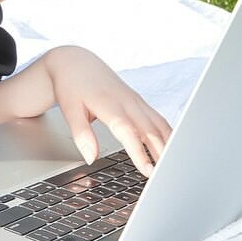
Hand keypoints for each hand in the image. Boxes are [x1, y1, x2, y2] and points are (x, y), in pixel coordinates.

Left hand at [46, 46, 171, 176]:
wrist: (76, 63)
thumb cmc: (72, 86)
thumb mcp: (69, 109)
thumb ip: (81, 134)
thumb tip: (91, 158)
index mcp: (109, 103)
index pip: (128, 130)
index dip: (139, 151)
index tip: (147, 170)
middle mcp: (127, 101)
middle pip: (150, 129)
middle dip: (160, 154)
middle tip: (165, 177)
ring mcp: (136, 100)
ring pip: (159, 124)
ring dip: (168, 146)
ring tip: (172, 169)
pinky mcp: (139, 101)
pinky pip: (158, 119)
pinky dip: (167, 135)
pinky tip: (171, 150)